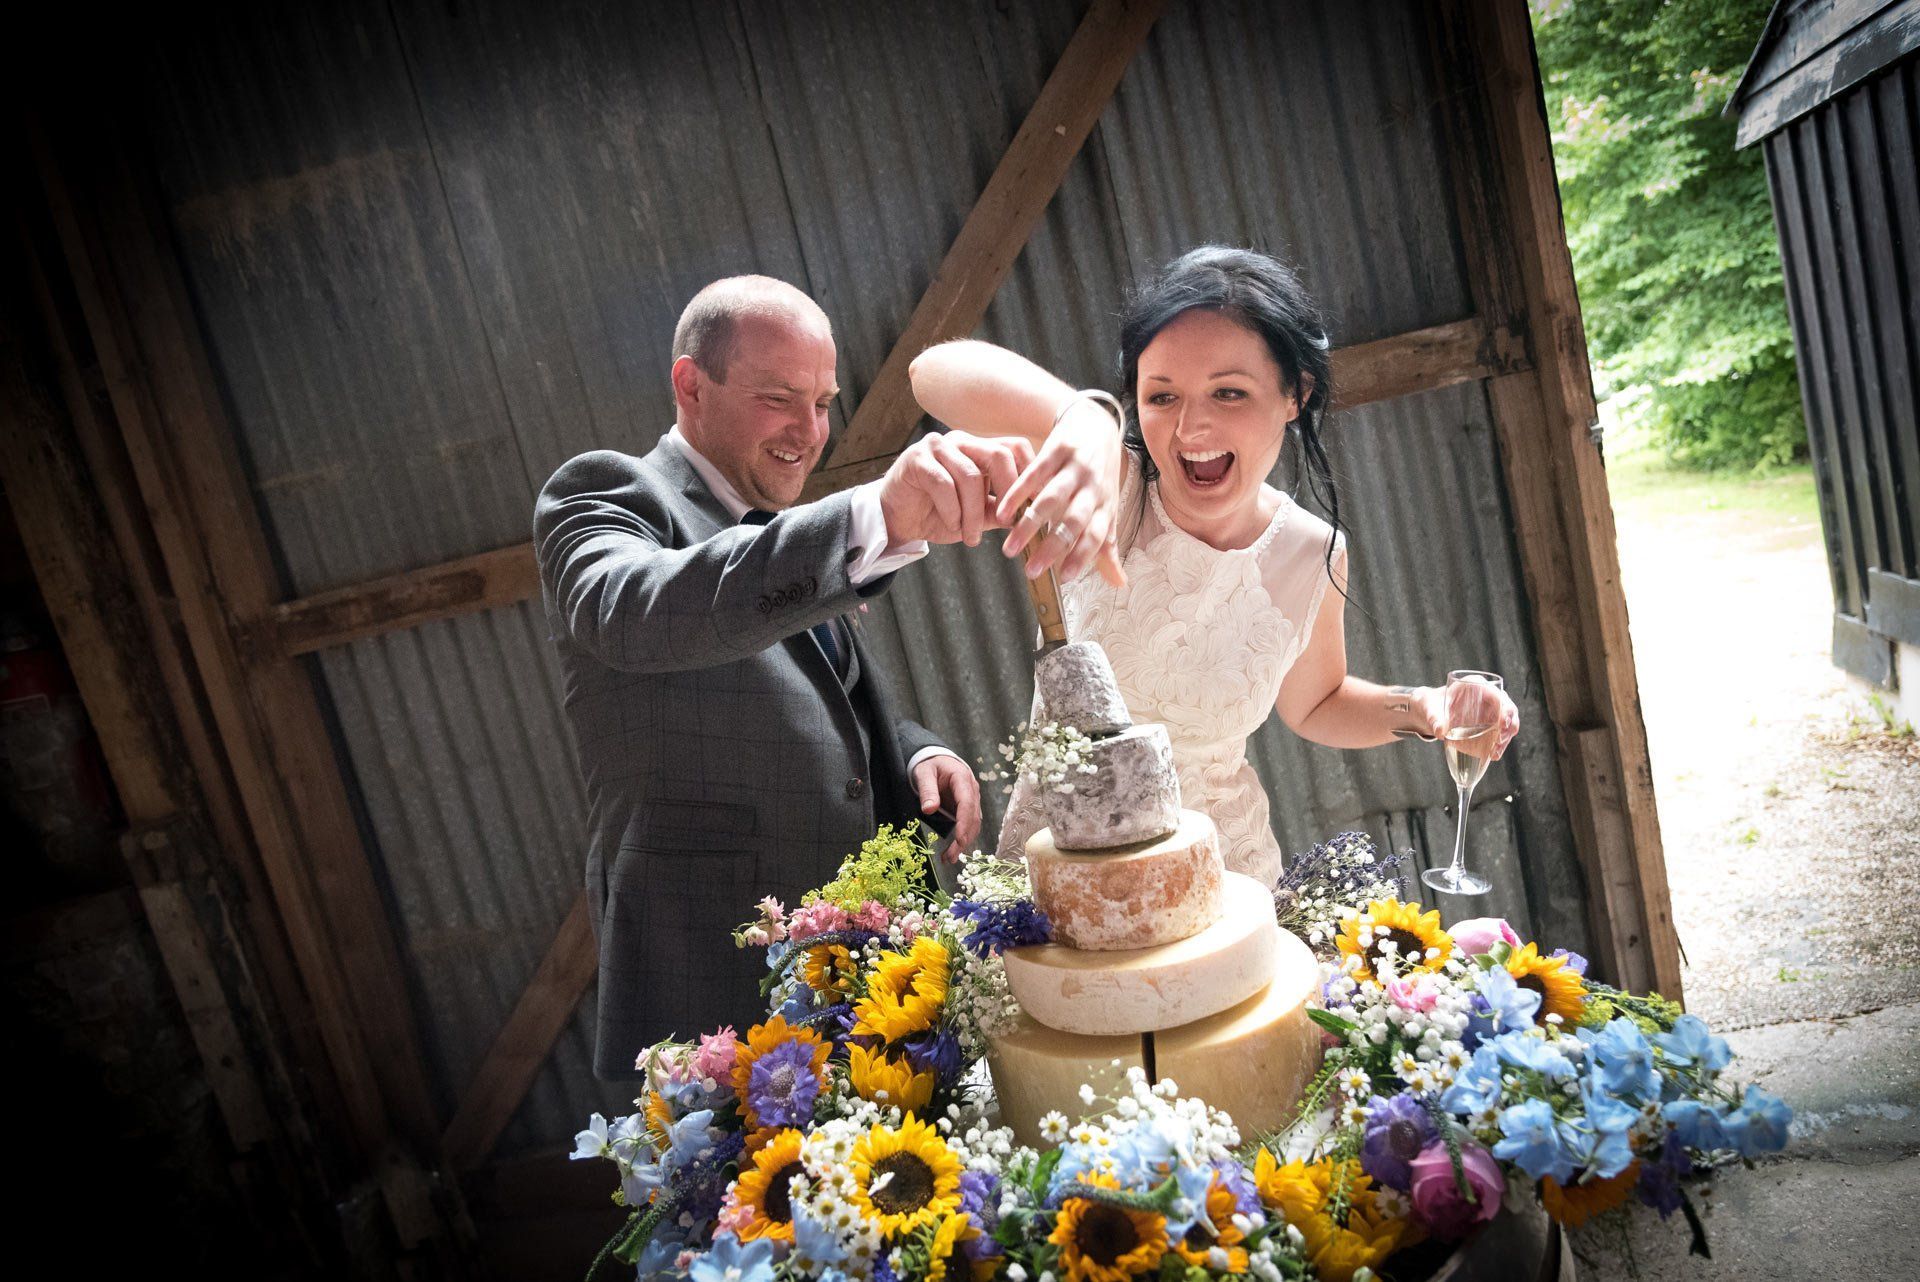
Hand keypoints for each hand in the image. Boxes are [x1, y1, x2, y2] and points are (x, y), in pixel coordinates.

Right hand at [879, 431, 1033, 546]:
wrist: (897, 519)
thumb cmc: (937, 514)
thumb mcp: (977, 516)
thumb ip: (1001, 511)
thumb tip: (1031, 516)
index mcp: (980, 449)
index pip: (1016, 448)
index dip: (1030, 476)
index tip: (1036, 506)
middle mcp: (962, 441)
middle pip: (999, 455)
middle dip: (1007, 493)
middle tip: (1008, 523)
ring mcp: (938, 446)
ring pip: (971, 475)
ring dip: (973, 513)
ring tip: (971, 537)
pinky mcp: (916, 458)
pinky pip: (943, 483)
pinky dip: (951, 510)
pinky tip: (951, 524)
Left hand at [911, 753, 980, 864]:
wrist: (938, 760)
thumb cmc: (930, 765)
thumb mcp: (924, 773)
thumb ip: (927, 790)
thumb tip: (929, 809)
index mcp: (962, 779)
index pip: (967, 803)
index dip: (964, 822)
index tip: (959, 839)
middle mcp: (972, 790)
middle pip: (973, 817)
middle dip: (964, 839)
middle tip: (951, 857)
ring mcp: (972, 800)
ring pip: (974, 824)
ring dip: (964, 842)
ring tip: (949, 858)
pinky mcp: (967, 808)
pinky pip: (969, 825)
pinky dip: (963, 838)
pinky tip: (953, 851)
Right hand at [996, 401, 1126, 586]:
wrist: (1096, 426)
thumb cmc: (1099, 476)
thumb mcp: (1107, 508)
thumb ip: (1107, 547)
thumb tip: (1118, 583)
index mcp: (1105, 505)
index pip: (1096, 536)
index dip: (1082, 556)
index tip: (1064, 577)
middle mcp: (1092, 487)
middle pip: (1074, 520)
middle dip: (1053, 547)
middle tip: (1031, 571)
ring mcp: (1075, 467)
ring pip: (1052, 499)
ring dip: (1030, 525)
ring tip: (1010, 547)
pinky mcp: (1057, 449)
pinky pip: (1035, 473)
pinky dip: (1018, 493)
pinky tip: (1003, 511)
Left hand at [1413, 684, 1519, 759]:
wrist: (1432, 711)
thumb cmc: (1432, 704)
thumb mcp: (1430, 709)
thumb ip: (1434, 719)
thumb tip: (1440, 732)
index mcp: (1474, 685)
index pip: (1496, 693)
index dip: (1504, 708)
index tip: (1503, 723)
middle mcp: (1488, 696)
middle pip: (1508, 708)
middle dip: (1509, 725)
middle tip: (1499, 741)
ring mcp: (1491, 710)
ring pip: (1508, 722)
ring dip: (1505, 738)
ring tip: (1495, 753)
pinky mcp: (1490, 724)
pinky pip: (1500, 733)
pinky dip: (1499, 744)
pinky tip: (1493, 754)